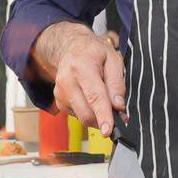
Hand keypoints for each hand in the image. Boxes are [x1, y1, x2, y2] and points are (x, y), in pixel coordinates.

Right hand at [36, 21, 125, 135]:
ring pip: (82, 117)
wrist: (70, 47)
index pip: (94, 97)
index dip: (103, 115)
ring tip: (104, 100)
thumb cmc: (93, 52)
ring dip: (97, 116)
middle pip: (86, 113)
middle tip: (118, 111)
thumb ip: (117, 83)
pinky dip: (89, 112)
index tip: (108, 131)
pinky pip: (78, 115)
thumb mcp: (113, 59)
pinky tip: (91, 98)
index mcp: (81, 67)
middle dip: (104, 118)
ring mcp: (60, 93)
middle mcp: (67, 81)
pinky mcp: (59, 101)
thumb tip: (118, 106)